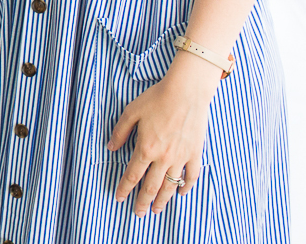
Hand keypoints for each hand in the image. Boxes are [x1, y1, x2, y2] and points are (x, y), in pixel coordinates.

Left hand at [107, 54, 217, 215]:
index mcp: (146, 148)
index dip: (125, 188)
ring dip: (163, 200)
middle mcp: (164, 157)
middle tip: (138, 213)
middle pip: (151, 186)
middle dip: (143, 202)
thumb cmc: (156, 99)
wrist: (186, 93)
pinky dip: (186, 187)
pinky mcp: (195, 153)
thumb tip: (110, 147)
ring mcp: (181, 157)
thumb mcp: (131, 112)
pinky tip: (181, 194)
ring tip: (156, 210)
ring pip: (171, 186)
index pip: (133, 175)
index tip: (119, 198)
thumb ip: (120, 132)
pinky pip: (191, 176)